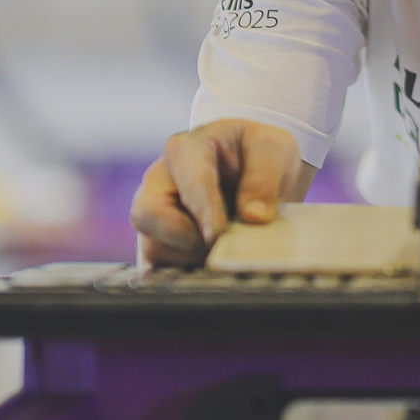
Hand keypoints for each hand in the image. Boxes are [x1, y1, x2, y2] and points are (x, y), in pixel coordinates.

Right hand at [131, 120, 301, 267]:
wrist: (256, 167)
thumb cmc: (257, 151)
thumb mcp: (272, 147)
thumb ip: (264, 176)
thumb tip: (253, 216)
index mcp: (185, 150)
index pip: (190, 183)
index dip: (204, 211)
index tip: (216, 235)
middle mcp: (160, 181)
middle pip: (147, 216)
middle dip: (184, 237)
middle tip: (221, 242)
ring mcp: (156, 214)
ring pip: (153, 247)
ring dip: (192, 256)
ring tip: (228, 248)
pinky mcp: (162, 243)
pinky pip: (163, 267)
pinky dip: (189, 271)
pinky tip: (217, 265)